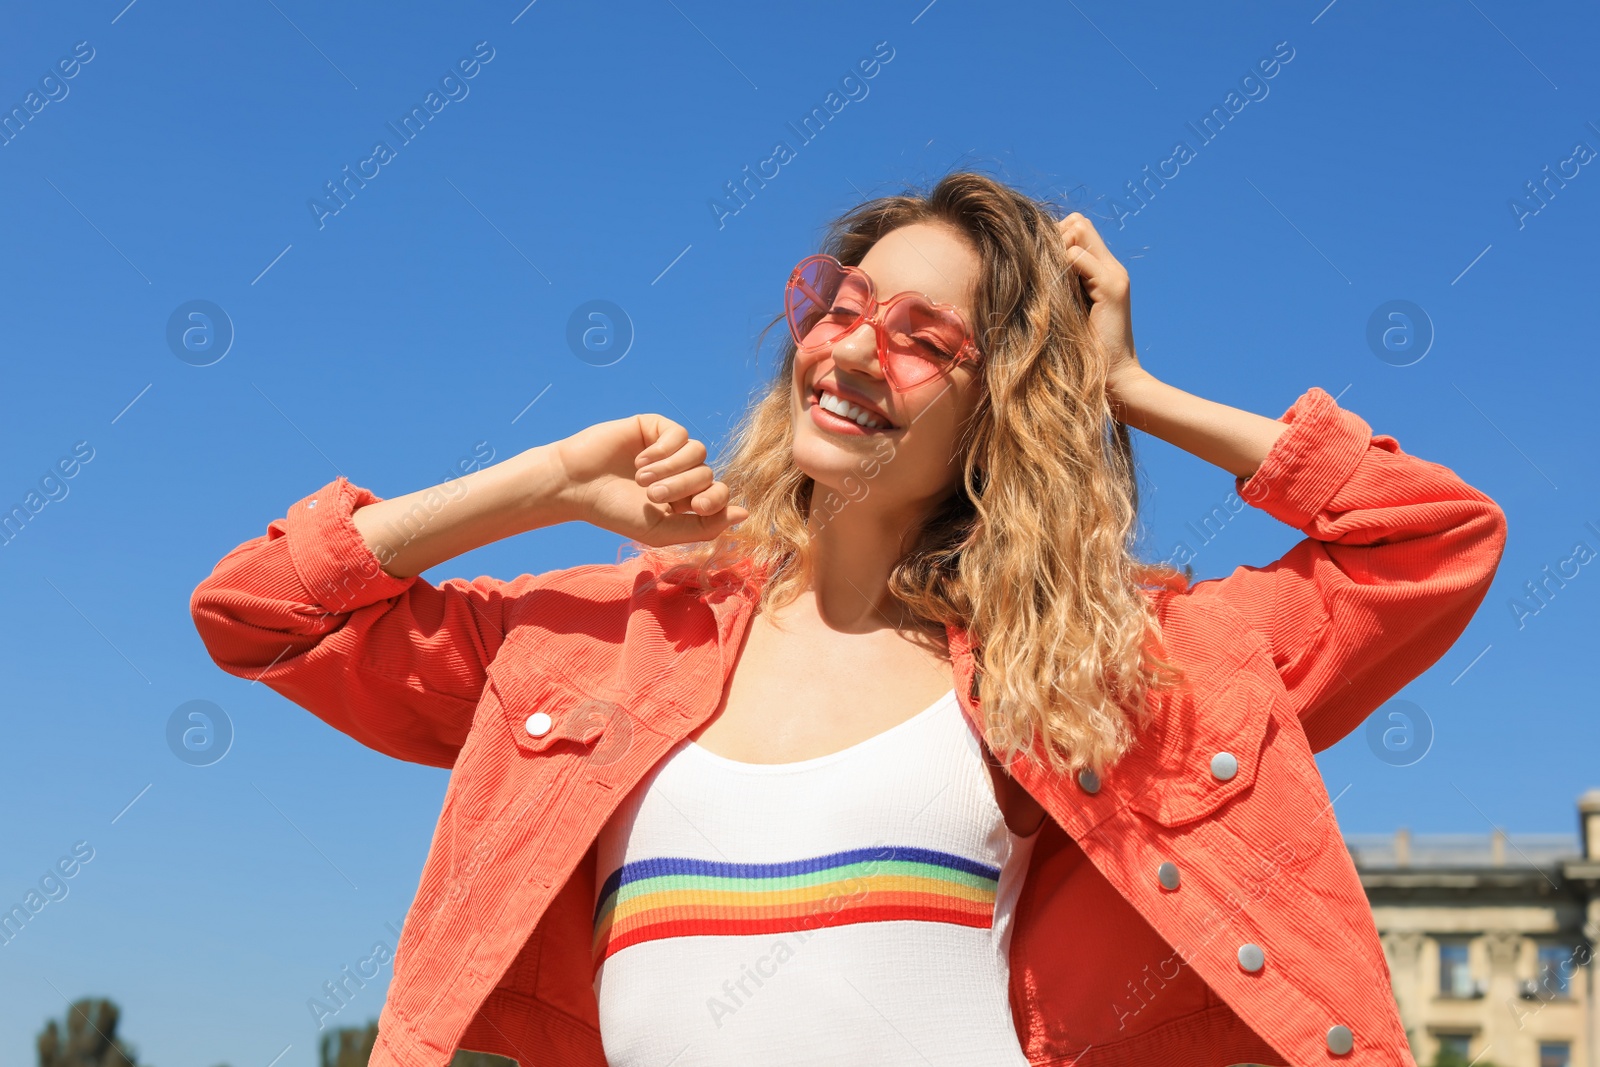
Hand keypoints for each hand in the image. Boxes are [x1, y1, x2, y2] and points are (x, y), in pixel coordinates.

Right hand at [555, 414, 748, 546]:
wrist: (576, 486)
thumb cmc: (615, 512)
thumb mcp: (661, 531)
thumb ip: (704, 527)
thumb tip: (746, 515)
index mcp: (684, 499)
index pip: (720, 494)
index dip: (717, 499)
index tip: (697, 507)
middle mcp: (681, 472)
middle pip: (708, 474)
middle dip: (684, 487)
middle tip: (652, 496)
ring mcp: (669, 449)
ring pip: (699, 452)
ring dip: (672, 469)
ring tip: (642, 480)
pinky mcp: (655, 428)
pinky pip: (680, 434)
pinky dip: (663, 449)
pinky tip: (640, 460)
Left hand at [1055, 212, 1149, 402]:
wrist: (1114, 378)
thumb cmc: (1084, 351)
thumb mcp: (1068, 312)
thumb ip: (1058, 289)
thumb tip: (1027, 272)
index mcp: (1103, 271)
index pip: (1078, 226)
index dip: (1055, 236)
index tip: (1036, 263)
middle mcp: (1112, 267)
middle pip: (1079, 222)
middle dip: (1054, 236)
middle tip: (1038, 268)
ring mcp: (1114, 275)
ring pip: (1078, 230)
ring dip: (1055, 248)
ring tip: (1045, 279)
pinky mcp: (1111, 287)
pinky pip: (1077, 256)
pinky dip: (1060, 265)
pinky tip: (1051, 290)